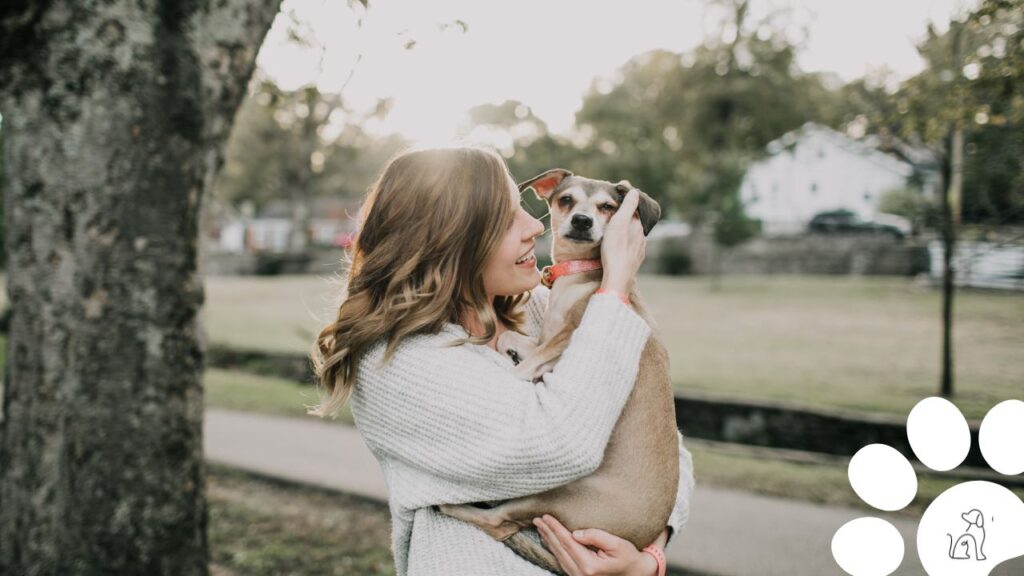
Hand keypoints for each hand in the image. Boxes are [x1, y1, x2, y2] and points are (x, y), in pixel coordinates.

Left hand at [533, 514, 659, 575]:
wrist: (636, 574)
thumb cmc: (628, 557)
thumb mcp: (617, 544)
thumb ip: (596, 536)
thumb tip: (575, 532)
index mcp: (589, 565)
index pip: (567, 542)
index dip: (555, 528)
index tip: (546, 516)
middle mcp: (581, 574)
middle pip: (559, 549)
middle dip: (548, 532)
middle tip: (537, 519)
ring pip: (559, 556)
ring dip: (549, 540)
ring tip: (541, 527)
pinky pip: (562, 561)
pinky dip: (555, 549)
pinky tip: (550, 541)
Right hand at [600, 188, 645, 293]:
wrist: (618, 276)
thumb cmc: (615, 248)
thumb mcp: (619, 222)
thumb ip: (628, 206)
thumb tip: (635, 191)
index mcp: (638, 226)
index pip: (635, 210)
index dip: (628, 205)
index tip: (619, 200)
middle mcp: (642, 237)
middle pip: (635, 224)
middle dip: (628, 219)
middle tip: (616, 215)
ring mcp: (639, 250)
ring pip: (634, 237)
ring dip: (627, 233)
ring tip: (617, 232)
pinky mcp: (634, 261)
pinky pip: (632, 249)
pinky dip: (627, 245)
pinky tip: (621, 247)